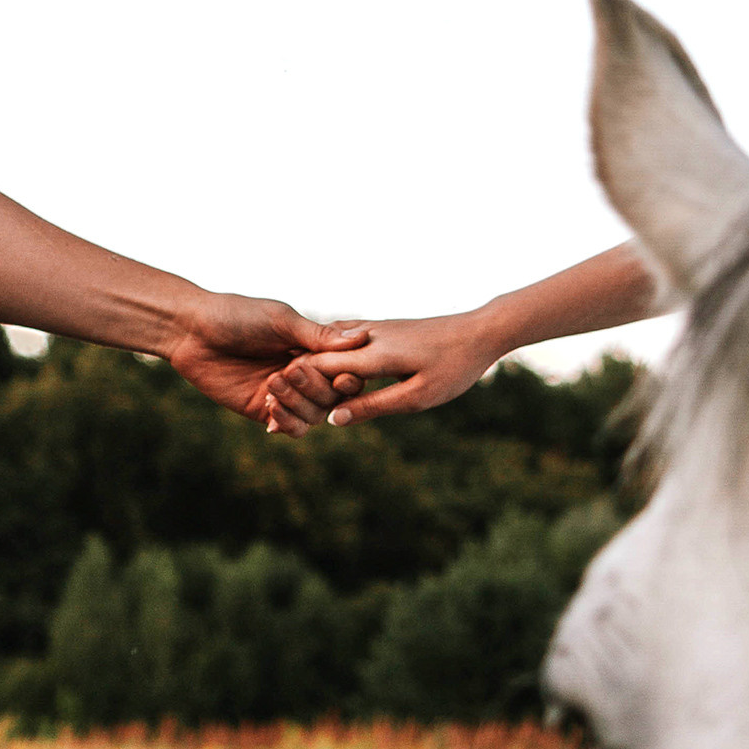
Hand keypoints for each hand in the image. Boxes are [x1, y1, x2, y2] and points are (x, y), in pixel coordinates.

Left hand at [163, 293, 368, 436]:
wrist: (193, 331)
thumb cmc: (238, 316)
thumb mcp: (281, 321)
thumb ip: (319, 336)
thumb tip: (362, 338)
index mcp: (313, 348)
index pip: (345, 370)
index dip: (347, 377)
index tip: (342, 376)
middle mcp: (303, 373)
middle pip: (331, 396)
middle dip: (314, 387)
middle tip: (289, 370)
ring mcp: (285, 394)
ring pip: (313, 415)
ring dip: (297, 403)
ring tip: (272, 385)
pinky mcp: (262, 410)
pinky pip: (289, 427)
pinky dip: (286, 422)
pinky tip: (271, 411)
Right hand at [266, 311, 504, 426]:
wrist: (481, 330)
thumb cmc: (454, 368)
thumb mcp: (416, 397)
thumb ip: (373, 407)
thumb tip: (333, 420)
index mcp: (372, 354)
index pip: (317, 368)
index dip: (292, 388)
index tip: (269, 407)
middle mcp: (366, 336)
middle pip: (316, 355)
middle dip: (291, 377)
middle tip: (266, 400)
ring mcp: (373, 328)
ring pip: (326, 344)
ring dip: (305, 363)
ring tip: (281, 383)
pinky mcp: (382, 328)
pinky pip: (341, 340)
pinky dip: (324, 353)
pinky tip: (315, 362)